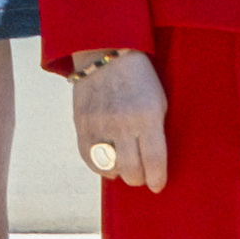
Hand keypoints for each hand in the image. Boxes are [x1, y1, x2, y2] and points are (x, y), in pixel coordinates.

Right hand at [69, 53, 169, 194]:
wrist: (105, 52)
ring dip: (120, 173)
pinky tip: (108, 163)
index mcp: (147, 116)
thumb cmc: (139, 78)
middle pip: (131, 171)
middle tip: (142, 175)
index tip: (157, 185)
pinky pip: (90, 160)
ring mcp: (99, 125)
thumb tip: (154, 164)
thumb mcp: (157, 101)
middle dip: (139, 178)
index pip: (154, 161)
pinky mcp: (81, 125)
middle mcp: (122, 123)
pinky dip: (101, 167)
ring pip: (110, 169)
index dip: (157, 179)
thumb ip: (156, 131)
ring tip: (125, 167)